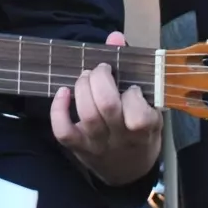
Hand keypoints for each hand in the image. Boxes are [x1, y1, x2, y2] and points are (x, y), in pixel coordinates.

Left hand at [50, 31, 162, 186]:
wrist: (129, 171)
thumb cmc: (141, 130)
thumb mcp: (149, 104)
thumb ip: (132, 68)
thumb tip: (114, 36)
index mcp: (144, 129)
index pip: (137, 115)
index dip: (131, 94)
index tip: (131, 87)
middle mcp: (121, 138)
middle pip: (107, 106)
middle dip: (100, 79)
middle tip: (101, 70)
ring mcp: (98, 144)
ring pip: (87, 114)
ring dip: (83, 87)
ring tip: (86, 77)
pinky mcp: (79, 148)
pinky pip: (63, 131)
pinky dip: (58, 109)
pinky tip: (63, 92)